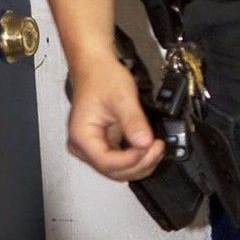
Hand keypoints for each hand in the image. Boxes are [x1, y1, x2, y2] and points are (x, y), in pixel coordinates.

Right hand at [67, 55, 164, 181]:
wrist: (96, 68)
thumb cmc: (102, 78)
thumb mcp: (122, 98)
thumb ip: (134, 121)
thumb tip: (145, 142)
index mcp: (81, 135)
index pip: (106, 162)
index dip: (131, 159)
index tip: (149, 147)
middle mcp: (83, 146)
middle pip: (113, 171)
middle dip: (139, 163)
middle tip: (158, 147)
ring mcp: (92, 147)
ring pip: (118, 170)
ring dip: (140, 163)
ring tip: (156, 146)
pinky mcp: (103, 145)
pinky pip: (121, 161)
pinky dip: (137, 158)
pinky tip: (149, 147)